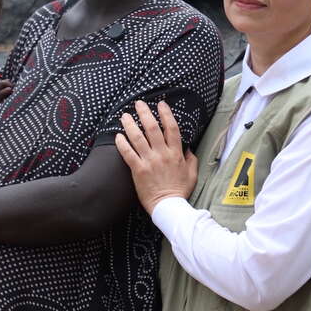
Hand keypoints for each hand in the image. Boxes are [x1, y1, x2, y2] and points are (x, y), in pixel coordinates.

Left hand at [115, 100, 197, 214]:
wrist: (169, 206)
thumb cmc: (180, 190)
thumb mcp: (192, 173)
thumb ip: (191, 158)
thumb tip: (188, 147)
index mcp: (176, 153)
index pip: (171, 128)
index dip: (166, 114)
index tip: (161, 104)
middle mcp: (162, 154)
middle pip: (152, 128)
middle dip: (145, 113)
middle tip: (138, 104)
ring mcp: (149, 161)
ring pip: (138, 138)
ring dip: (130, 125)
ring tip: (125, 116)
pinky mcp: (138, 170)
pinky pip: (128, 153)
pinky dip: (122, 144)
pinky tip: (118, 136)